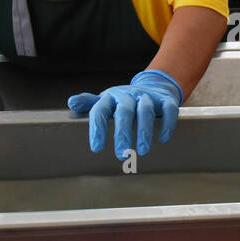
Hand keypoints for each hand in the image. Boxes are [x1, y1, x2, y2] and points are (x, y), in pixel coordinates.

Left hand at [68, 68, 182, 159]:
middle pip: (124, 112)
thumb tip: (71, 102)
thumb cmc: (124, 100)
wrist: (154, 86)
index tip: (96, 148)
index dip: (98, 128)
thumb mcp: (106, 100)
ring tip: (143, 151)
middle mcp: (128, 95)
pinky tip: (163, 139)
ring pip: (145, 111)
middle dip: (122, 133)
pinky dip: (167, 124)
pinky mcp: (165, 100)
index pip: (101, 110)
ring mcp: (148, 96)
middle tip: (121, 154)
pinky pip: (168, 110)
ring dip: (144, 131)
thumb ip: (89, 103)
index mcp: (111, 97)